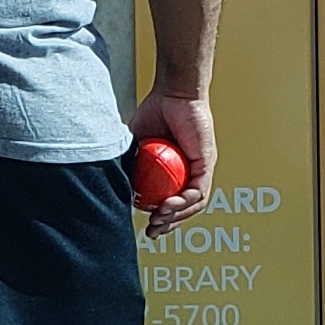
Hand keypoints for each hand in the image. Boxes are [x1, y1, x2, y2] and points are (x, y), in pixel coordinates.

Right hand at [130, 86, 215, 238]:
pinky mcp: (206, 162)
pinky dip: (187, 199)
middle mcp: (189, 173)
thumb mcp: (135, 146)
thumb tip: (117, 186)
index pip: (171, 205)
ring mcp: (200, 169)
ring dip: (178, 215)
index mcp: (173, 173)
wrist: (171, 94)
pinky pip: (200, 188)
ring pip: (195, 203)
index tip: (147, 229)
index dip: (161, 221)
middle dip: (169, 224)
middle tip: (153, 230)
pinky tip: (172, 203)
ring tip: (160, 218)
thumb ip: (129, 165)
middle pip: (185, 210)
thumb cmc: (155, 112)